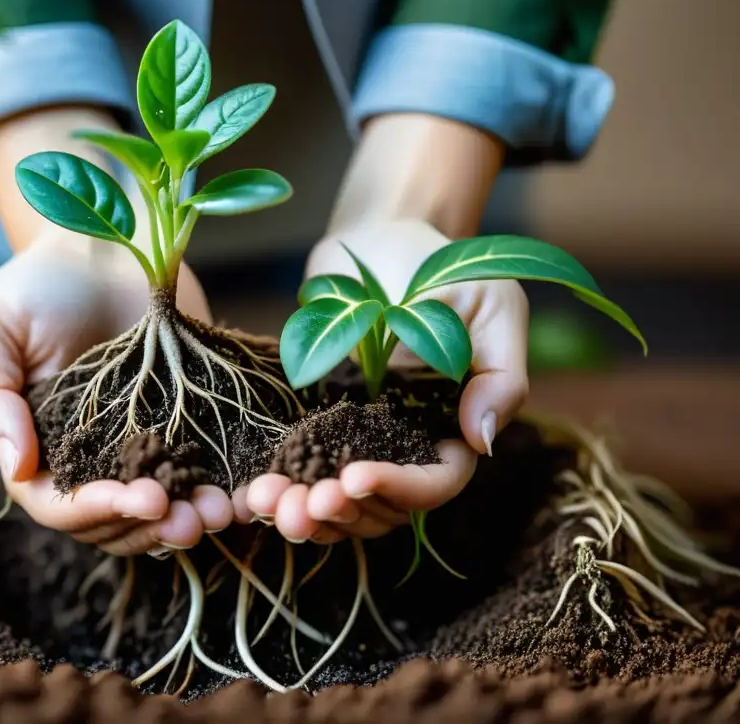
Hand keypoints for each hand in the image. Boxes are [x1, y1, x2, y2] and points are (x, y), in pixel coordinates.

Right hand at [0, 235, 233, 554]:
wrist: (105, 241)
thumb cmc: (35, 284)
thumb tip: (15, 466)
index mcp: (36, 451)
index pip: (59, 505)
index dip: (94, 512)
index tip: (136, 500)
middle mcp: (89, 462)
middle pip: (113, 522)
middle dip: (149, 526)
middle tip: (188, 519)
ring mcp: (142, 446)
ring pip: (161, 509)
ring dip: (189, 520)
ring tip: (220, 511)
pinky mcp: (188, 425)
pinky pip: (206, 471)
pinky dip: (224, 488)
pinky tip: (247, 491)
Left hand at [239, 218, 528, 542]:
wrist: (374, 237)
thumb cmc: (440, 266)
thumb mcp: (491, 306)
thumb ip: (500, 374)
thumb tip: (481, 440)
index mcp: (451, 426)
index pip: (435, 482)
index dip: (399, 490)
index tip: (354, 477)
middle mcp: (404, 443)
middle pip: (380, 506)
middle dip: (341, 513)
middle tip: (300, 505)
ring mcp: (355, 437)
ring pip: (335, 501)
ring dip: (304, 513)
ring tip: (267, 503)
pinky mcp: (312, 422)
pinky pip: (297, 469)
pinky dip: (278, 487)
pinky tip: (251, 491)